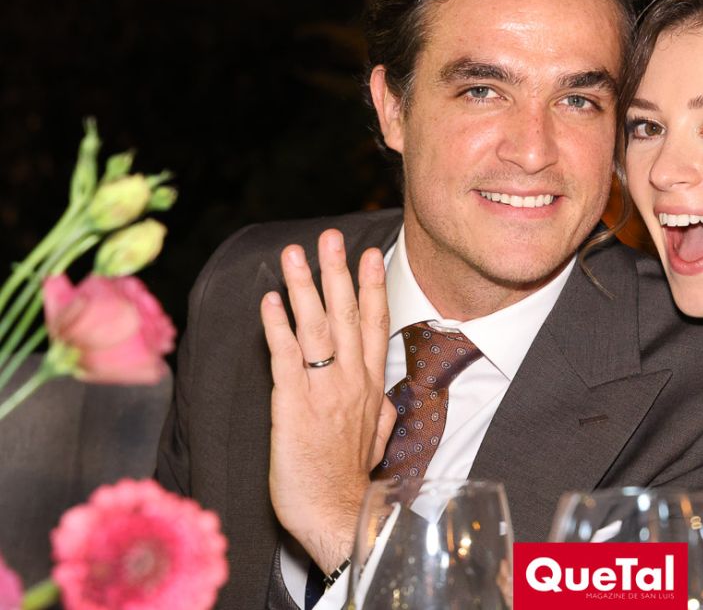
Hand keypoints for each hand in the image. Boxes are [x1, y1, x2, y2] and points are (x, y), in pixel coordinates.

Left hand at [260, 229, 395, 571]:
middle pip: (345, 316)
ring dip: (304, 288)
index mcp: (370, 386)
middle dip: (338, 273)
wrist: (337, 515)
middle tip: (331, 237)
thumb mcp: (377, 441)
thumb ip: (380, 412)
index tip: (371, 255)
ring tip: (295, 254)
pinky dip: (276, 328)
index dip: (371, 288)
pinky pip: (284, 359)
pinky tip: (268, 303)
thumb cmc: (351, 481)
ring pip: (315, 329)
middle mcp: (350, 381)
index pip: (373, 326)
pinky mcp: (292, 406)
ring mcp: (322, 391)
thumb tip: (384, 395)